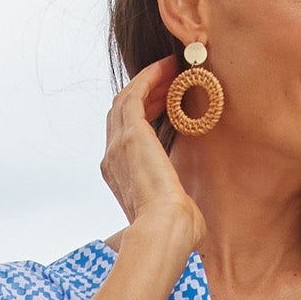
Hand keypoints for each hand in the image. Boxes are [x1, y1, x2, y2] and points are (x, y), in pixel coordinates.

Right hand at [100, 56, 205, 249]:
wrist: (165, 231)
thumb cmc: (176, 232)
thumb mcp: (175, 212)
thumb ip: (176, 201)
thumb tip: (188, 208)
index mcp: (120, 178)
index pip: (125, 135)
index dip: (144, 113)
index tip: (166, 101)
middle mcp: (112, 159)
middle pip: (121, 113)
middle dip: (146, 92)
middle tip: (170, 79)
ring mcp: (117, 145)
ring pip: (126, 99)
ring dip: (148, 80)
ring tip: (172, 68)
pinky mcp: (130, 134)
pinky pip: (135, 94)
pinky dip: (149, 77)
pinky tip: (168, 68)